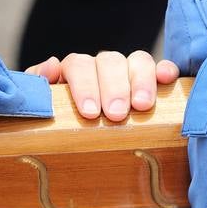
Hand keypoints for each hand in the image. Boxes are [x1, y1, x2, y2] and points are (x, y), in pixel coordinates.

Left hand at [27, 51, 179, 122]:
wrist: (73, 146)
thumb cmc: (59, 129)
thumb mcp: (44, 111)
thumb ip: (39, 88)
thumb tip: (52, 65)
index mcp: (75, 71)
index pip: (79, 64)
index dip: (84, 85)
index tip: (89, 112)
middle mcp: (103, 67)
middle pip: (110, 61)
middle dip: (113, 87)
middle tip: (116, 115)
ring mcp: (129, 73)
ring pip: (138, 60)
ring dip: (141, 80)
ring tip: (142, 106)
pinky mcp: (152, 83)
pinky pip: (161, 68)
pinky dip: (165, 70)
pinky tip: (167, 79)